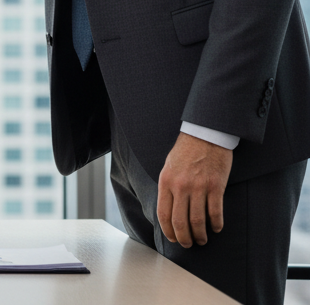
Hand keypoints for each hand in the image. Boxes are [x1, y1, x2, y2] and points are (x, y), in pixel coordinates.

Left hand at [156, 132, 231, 247]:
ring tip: (202, 240)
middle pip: (180, 221)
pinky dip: (216, 224)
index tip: (173, 238)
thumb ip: (168, 187)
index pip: (163, 213)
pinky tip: (216, 228)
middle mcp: (181, 186)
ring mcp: (198, 187)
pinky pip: (215, 213)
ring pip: (198, 221)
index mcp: (166, 181)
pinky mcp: (215, 186)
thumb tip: (169, 209)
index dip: (168, 230)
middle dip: (184, 238)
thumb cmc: (186, 151)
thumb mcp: (169, 166)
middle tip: (188, 244)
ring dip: (200, 235)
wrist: (204, 135)